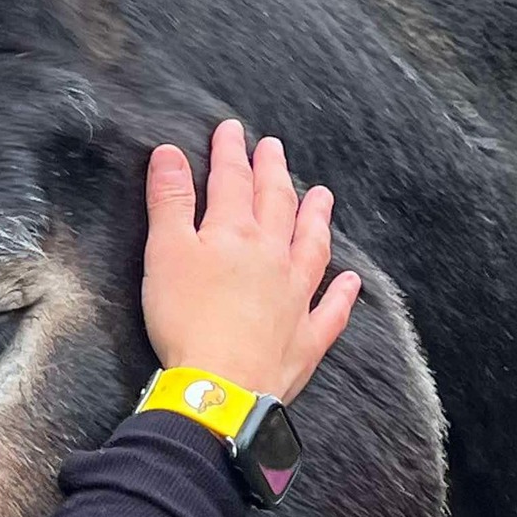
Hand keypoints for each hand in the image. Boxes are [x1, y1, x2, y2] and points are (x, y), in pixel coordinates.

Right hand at [141, 119, 359, 404]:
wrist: (220, 388)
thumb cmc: (186, 320)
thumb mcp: (164, 252)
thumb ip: (169, 201)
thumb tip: (170, 152)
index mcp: (234, 234)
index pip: (232, 181)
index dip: (229, 152)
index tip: (230, 129)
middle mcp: (273, 257)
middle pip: (276, 204)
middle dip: (273, 172)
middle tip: (274, 147)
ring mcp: (296, 297)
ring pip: (311, 247)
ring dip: (316, 218)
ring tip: (323, 196)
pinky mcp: (305, 338)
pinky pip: (331, 311)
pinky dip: (342, 294)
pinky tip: (352, 281)